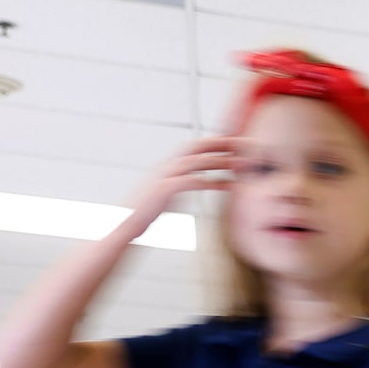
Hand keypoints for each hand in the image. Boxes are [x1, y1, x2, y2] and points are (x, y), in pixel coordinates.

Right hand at [121, 135, 242, 237]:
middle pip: (197, 147)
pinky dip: (210, 181)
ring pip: (196, 162)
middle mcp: (165, 166)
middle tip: (247, 144)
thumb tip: (203, 182)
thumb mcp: (168, 196)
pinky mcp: (162, 190)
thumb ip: (185, 185)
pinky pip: (190, 181)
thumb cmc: (145, 213)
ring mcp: (162, 176)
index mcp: (167, 165)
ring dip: (220, 161)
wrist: (121, 225)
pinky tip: (227, 185)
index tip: (238, 142)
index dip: (217, 142)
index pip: (195, 147)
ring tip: (242, 164)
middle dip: (222, 143)